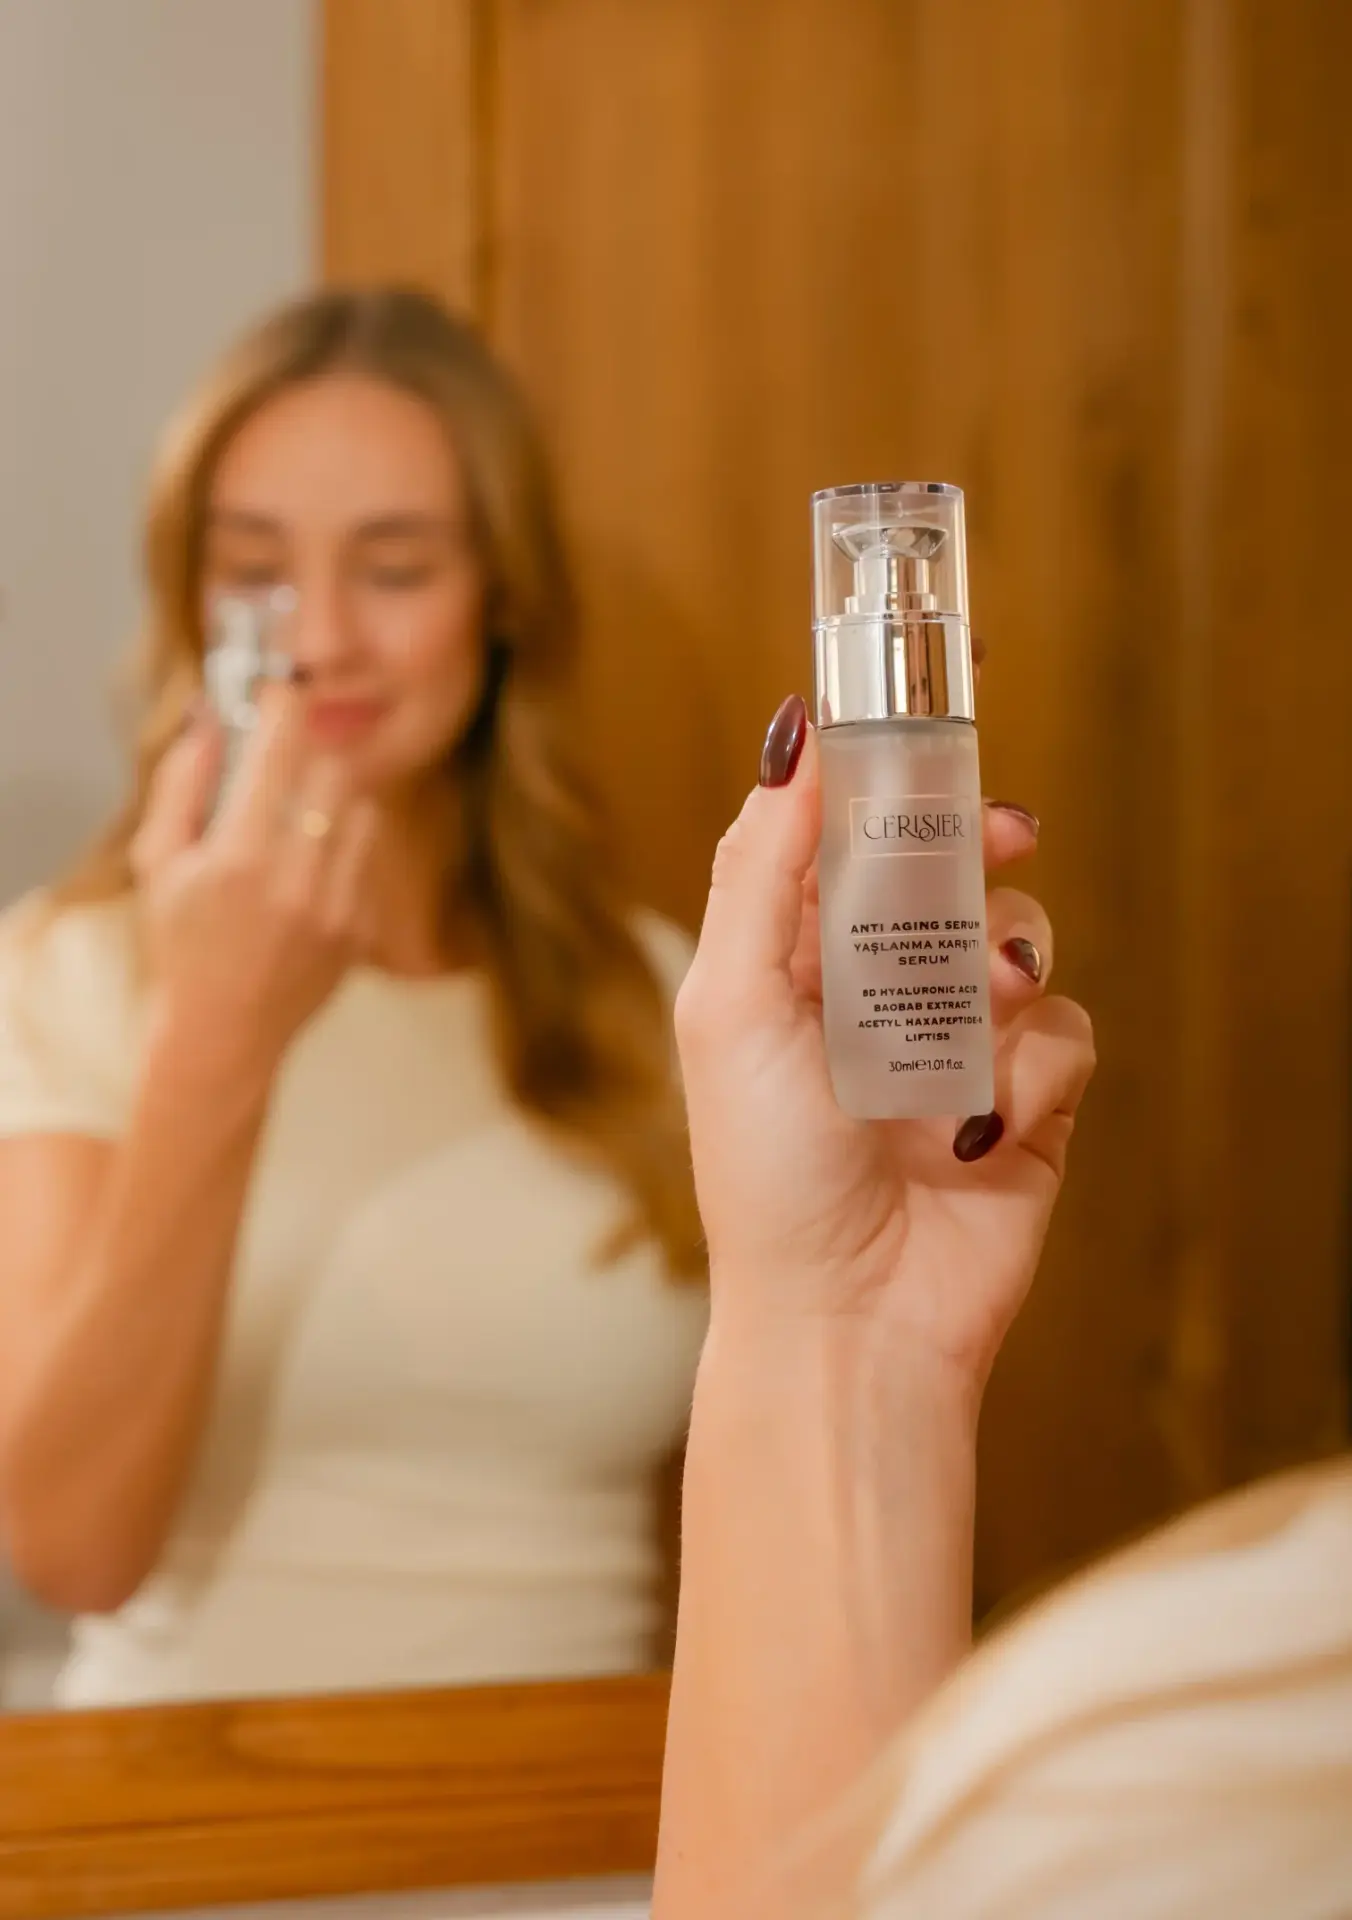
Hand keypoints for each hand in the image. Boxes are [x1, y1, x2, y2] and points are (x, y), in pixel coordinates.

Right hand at [130, 684, 377, 1078]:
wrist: (225, 1032)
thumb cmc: (180, 944)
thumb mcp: (158, 863)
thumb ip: (182, 784)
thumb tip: (209, 718)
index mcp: (240, 857)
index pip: (280, 749)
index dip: (283, 705)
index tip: (278, 688)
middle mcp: (298, 878)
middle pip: (333, 771)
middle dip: (307, 755)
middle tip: (282, 759)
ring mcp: (339, 905)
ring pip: (360, 810)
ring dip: (330, 800)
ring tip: (293, 822)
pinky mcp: (363, 925)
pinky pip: (367, 854)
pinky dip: (342, 846)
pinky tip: (307, 868)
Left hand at [674, 696, 1094, 1391]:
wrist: (849, 1321)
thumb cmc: (765, 1173)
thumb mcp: (730, 1004)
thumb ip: (759, 870)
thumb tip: (792, 745)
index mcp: (794, 964)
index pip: (844, 842)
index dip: (885, 783)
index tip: (924, 726)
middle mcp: (877, 995)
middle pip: (948, 873)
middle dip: (978, 844)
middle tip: (1001, 832)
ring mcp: (957, 1047)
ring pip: (1021, 940)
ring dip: (1008, 961)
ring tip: (980, 1005)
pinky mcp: (1027, 1105)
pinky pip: (1065, 1033)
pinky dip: (1035, 1070)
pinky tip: (986, 1124)